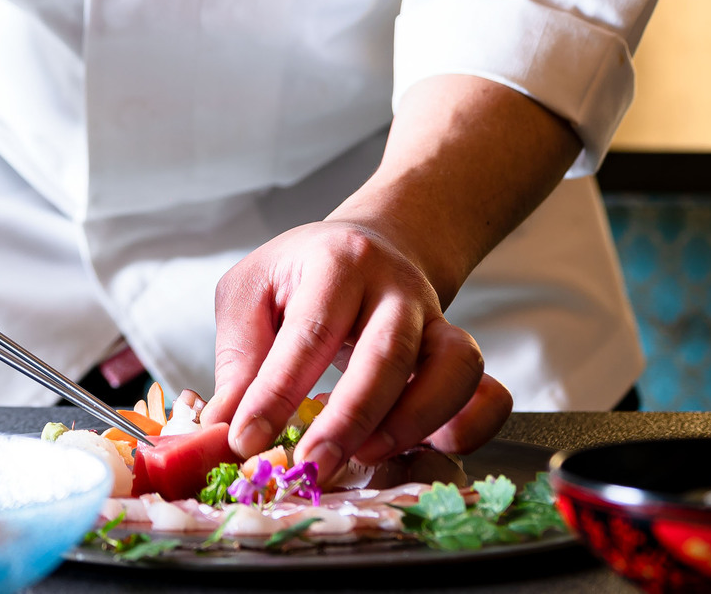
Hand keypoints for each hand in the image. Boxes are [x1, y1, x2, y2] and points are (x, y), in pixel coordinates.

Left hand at [203, 216, 505, 471]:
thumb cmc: (302, 275)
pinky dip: (469, 426)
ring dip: (411, 424)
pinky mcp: (462, 353)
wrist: (370, 246)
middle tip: (311, 464)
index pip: (309, 333)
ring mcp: (437, 319)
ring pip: (452, 370)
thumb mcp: (252, 294)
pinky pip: (488, 392)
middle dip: (348, 420)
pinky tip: (431, 447)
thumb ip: (239, 359)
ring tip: (366, 456)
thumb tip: (222, 429)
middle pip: (388, 354)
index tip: (247, 440)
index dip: (276, 393)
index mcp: (336, 263)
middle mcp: (396, 288)